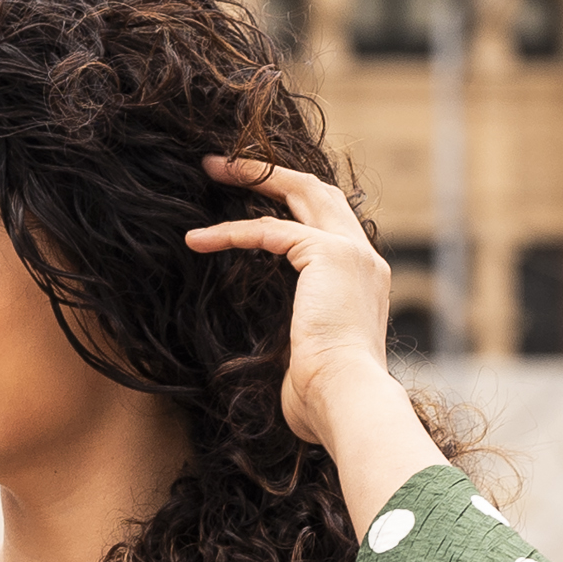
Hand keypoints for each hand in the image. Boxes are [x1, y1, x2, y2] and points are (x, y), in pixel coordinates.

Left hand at [185, 156, 395, 452]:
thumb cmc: (324, 393)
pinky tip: (197, 239)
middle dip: (272, 173)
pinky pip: (269, 231)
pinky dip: (230, 231)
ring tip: (210, 168)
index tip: (251, 198)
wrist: (345, 397)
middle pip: (319, 192)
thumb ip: (298, 327)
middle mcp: (365, 258)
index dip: (290, 202)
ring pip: (300, 191)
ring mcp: (352, 252)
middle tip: (226, 165)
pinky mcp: (328, 255)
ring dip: (252, 176)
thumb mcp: (309, 350)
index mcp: (364, 279)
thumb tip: (276, 337)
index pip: (328, 222)